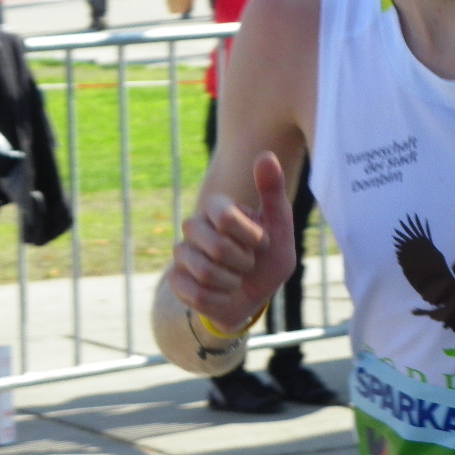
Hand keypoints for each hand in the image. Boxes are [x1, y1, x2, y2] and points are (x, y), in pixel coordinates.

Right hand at [168, 152, 296, 333]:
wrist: (254, 296)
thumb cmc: (268, 257)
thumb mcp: (280, 226)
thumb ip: (273, 191)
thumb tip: (266, 154)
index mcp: (218, 206)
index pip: (226, 217)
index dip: (252, 237)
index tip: (263, 242)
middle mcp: (195, 225)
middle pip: (217, 247)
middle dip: (244, 263)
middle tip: (249, 263)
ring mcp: (182, 252)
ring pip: (205, 272)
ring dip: (232, 283)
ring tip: (236, 278)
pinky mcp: (175, 280)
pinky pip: (197, 295)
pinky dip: (220, 299)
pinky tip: (223, 294)